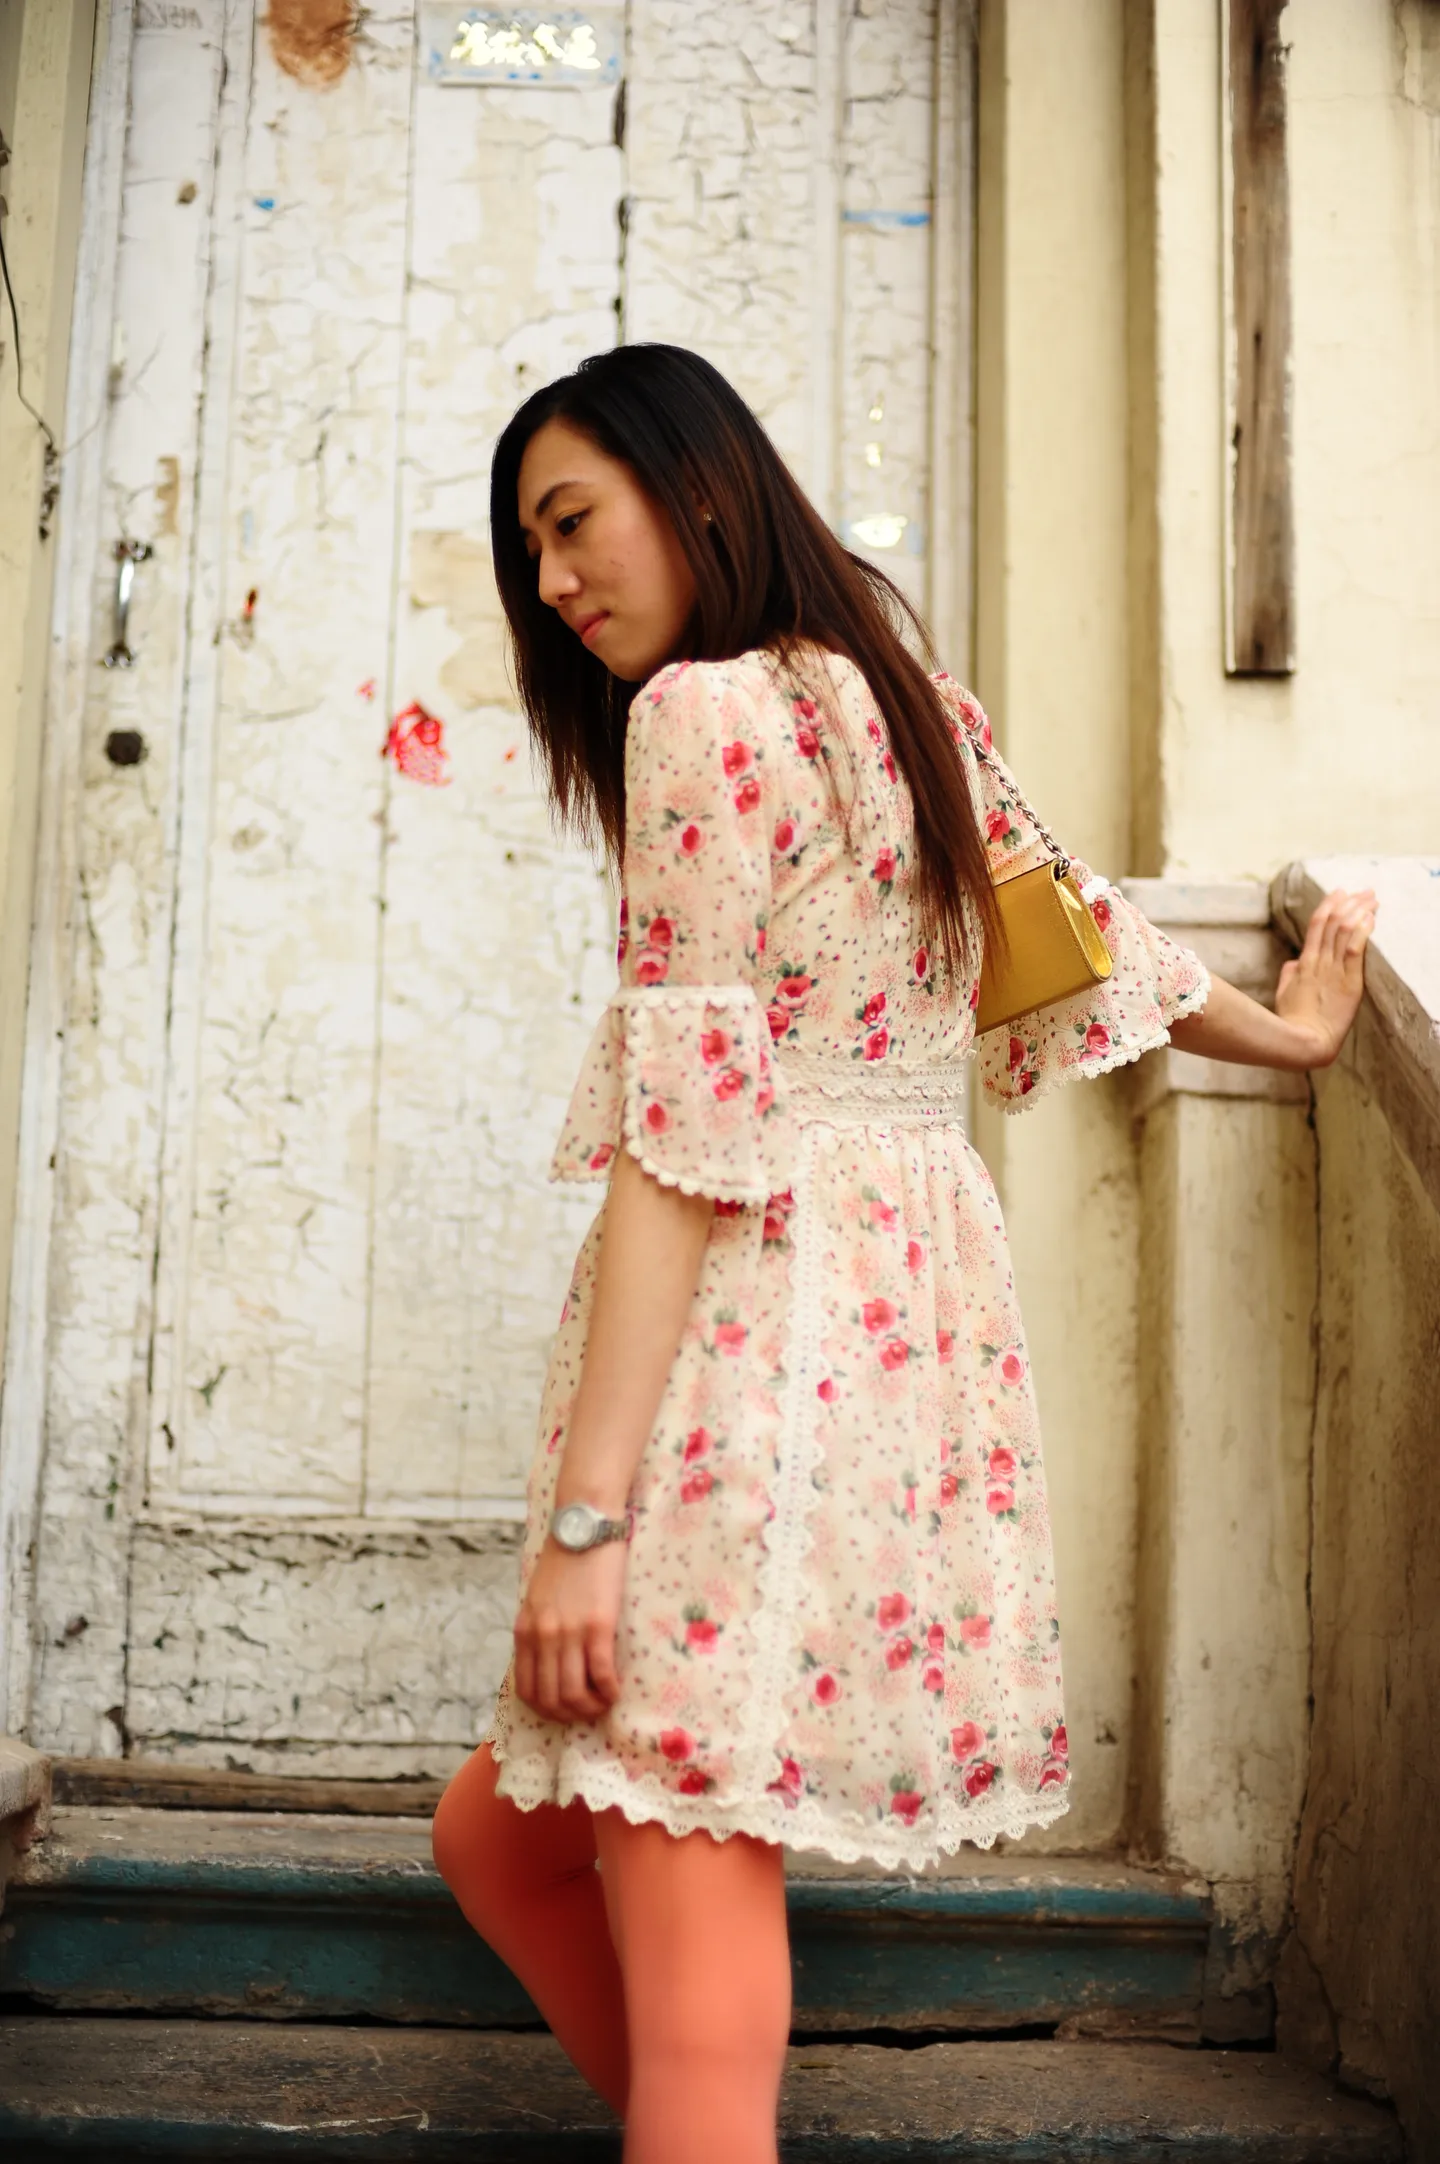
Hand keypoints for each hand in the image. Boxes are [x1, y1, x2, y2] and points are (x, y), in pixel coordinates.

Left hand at [513, 1535, 626, 1723]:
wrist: (584, 1526)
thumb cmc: (564, 1559)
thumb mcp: (537, 1598)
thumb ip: (538, 1629)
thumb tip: (549, 1663)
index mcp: (525, 1630)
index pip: (527, 1690)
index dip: (547, 1710)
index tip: (565, 1709)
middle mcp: (542, 1636)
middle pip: (551, 1698)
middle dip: (571, 1714)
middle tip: (589, 1710)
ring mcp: (569, 1632)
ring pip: (574, 1693)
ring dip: (592, 1707)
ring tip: (604, 1702)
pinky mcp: (597, 1625)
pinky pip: (601, 1674)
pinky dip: (610, 1691)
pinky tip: (617, 1689)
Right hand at [1275, 886, 1376, 1068]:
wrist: (1303, 1041)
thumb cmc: (1292, 1022)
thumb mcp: (1284, 994)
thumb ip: (1288, 974)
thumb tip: (1293, 962)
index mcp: (1304, 963)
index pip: (1316, 924)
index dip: (1328, 904)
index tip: (1340, 892)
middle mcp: (1319, 961)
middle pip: (1334, 922)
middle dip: (1351, 902)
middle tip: (1364, 891)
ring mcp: (1333, 971)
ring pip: (1345, 931)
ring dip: (1360, 911)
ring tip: (1372, 899)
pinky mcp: (1349, 982)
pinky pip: (1355, 950)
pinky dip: (1362, 931)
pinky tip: (1370, 919)